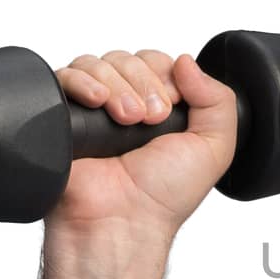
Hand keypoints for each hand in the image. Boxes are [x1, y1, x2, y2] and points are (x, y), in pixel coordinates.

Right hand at [45, 48, 240, 238]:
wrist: (121, 220)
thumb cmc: (164, 195)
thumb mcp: (214, 147)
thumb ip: (218, 100)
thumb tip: (186, 61)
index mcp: (157, 108)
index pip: (157, 62)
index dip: (165, 75)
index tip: (170, 106)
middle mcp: (123, 104)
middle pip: (127, 58)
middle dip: (142, 82)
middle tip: (150, 120)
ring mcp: (90, 109)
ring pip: (98, 63)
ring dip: (117, 85)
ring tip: (126, 121)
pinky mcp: (61, 115)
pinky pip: (63, 75)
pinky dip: (82, 81)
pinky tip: (97, 101)